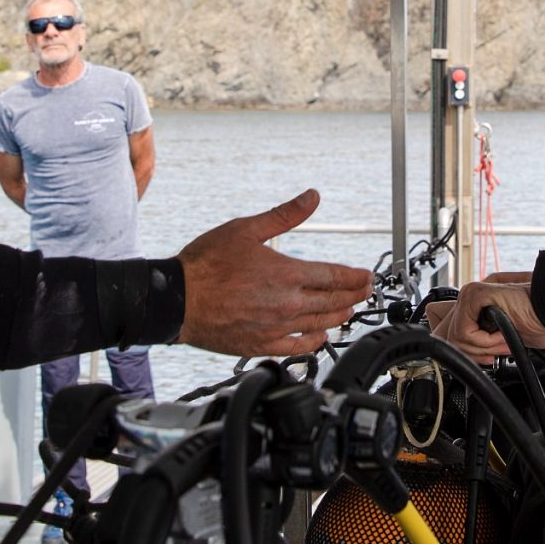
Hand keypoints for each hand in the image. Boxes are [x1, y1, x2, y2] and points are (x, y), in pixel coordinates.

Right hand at [176, 190, 374, 355]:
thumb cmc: (206, 264)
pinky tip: (321, 337)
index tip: (367, 276)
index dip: (354, 276)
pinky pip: (298, 347)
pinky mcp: (262, 344)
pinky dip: (315, 341)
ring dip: (339, 316)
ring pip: (319, 324)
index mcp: (286, 273)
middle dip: (354, 295)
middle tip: (366, 291)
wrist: (177, 300)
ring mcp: (276, 327)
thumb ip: (284, 215)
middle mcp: (286, 303)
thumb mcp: (246, 229)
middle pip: (332, 301)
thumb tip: (312, 197)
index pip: (333, 276)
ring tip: (349, 310)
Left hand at [429, 280, 544, 360]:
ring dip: (483, 349)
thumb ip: (477, 342)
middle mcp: (466, 299)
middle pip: (444, 338)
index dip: (460, 351)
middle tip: (497, 352)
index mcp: (471, 308)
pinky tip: (502, 336)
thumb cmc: (537, 325)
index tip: (485, 358)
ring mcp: (469, 295)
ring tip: (504, 342)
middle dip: (472, 354)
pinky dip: (484, 342)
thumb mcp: (500, 340)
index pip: (440, 330)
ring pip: (455, 339)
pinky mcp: (475, 294)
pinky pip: (465, 333)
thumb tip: (454, 350)